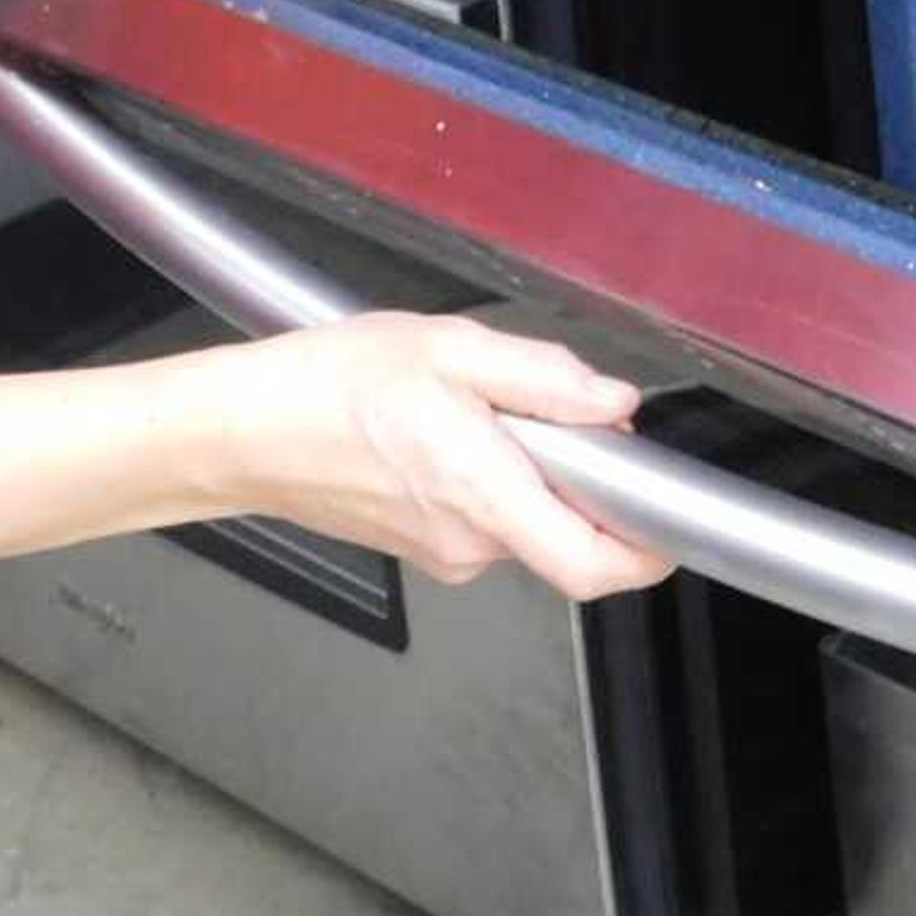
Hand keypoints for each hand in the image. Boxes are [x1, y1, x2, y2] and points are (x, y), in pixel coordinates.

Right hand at [227, 315, 673, 601]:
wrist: (243, 430)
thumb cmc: (332, 385)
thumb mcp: (450, 350)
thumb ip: (545, 380)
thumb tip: (616, 407)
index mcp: (484, 493)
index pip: (592, 565)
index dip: (647, 550)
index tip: (672, 514)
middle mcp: (470, 542)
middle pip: (568, 534)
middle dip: (582, 478)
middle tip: (551, 411)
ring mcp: (445, 554)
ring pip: (527, 521)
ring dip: (531, 471)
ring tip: (476, 408)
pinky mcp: (424, 548)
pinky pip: (488, 519)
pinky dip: (493, 479)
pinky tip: (447, 430)